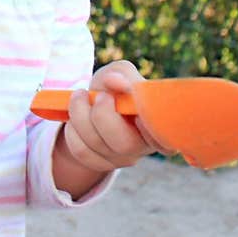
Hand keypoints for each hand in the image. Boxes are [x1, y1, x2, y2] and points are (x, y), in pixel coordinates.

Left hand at [61, 60, 170, 177]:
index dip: (149, 130)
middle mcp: (145, 147)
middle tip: (100, 95)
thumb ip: (122, 74)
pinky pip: (81, 151)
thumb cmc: (116, 87)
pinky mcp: (102, 164)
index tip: (136, 114)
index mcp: (159, 124)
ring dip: (80, 114)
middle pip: (124, 145)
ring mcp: (123, 158)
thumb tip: (114, 81)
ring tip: (80, 96)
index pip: (165, 141)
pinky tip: (77, 116)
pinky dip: (72, 130)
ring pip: (97, 145)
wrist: (95, 101)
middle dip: (103, 115)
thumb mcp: (121, 72)